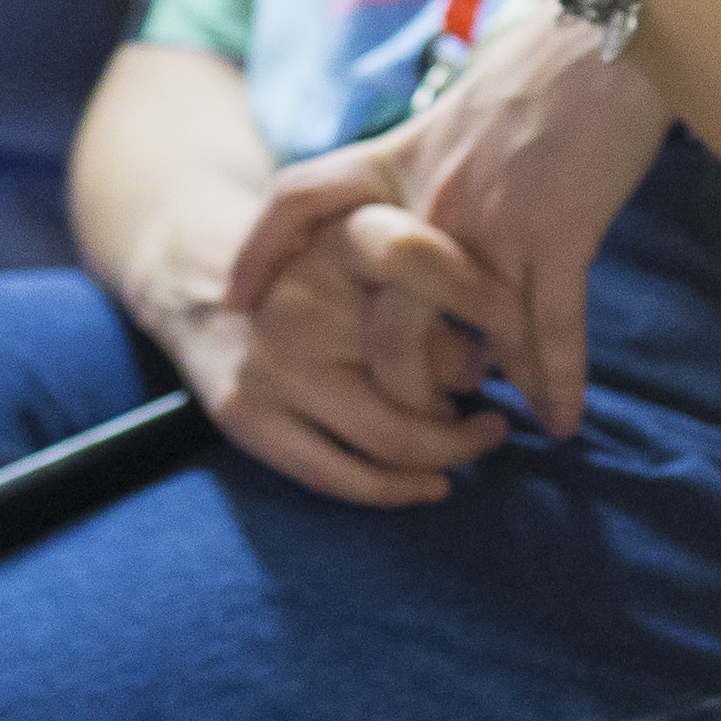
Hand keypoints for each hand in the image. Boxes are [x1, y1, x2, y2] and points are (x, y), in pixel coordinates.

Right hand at [124, 191, 510, 510]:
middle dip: (476, 389)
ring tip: (484, 439)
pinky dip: (397, 490)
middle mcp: (301, 304)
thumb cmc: (311, 258)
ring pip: (392, 437)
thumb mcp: (360, 230)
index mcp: (335, 242)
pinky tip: (434, 483)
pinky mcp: (246, 416)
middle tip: (501, 399)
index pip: (431, 270)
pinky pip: (338, 475)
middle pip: (426, 368)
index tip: (524, 324)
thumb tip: (499, 346)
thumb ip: (425, 263)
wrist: (196, 274)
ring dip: (452, 450)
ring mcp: (271, 367)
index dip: (494, 303)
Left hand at [227, 9, 675, 432]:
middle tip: (417, 412)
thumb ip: (430, 160)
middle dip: (397, 381)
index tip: (236, 301)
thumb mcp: (461, 105)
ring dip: (478, 386)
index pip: (299, 200)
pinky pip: (549, 329)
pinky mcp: (556, 234)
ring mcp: (491, 221)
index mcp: (398, 154)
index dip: (259, 251)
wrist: (612, 27)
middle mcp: (430, 195)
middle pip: (381, 315)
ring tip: (493, 423)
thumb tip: (423, 201)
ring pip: (460, 336)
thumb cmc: (545, 61)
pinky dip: (557, 381)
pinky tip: (563, 418)